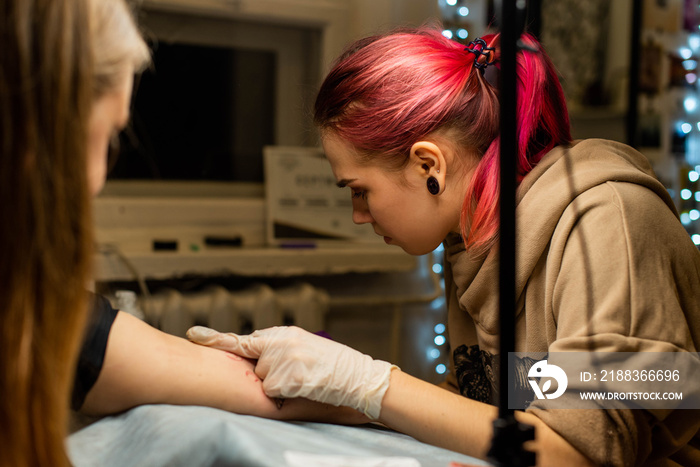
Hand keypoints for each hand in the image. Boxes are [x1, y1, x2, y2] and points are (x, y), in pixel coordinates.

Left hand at [186, 326, 396, 419]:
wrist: (358, 376)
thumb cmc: (333, 366)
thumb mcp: (304, 347)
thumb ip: (277, 349)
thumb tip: (257, 360)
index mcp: (282, 334)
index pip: (242, 339)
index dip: (215, 339)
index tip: (192, 335)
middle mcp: (280, 342)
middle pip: (253, 367)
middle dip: (268, 375)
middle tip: (297, 374)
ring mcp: (283, 359)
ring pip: (262, 381)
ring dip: (279, 386)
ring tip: (305, 379)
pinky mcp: (288, 377)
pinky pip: (272, 392)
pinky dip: (285, 395)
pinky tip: (305, 386)